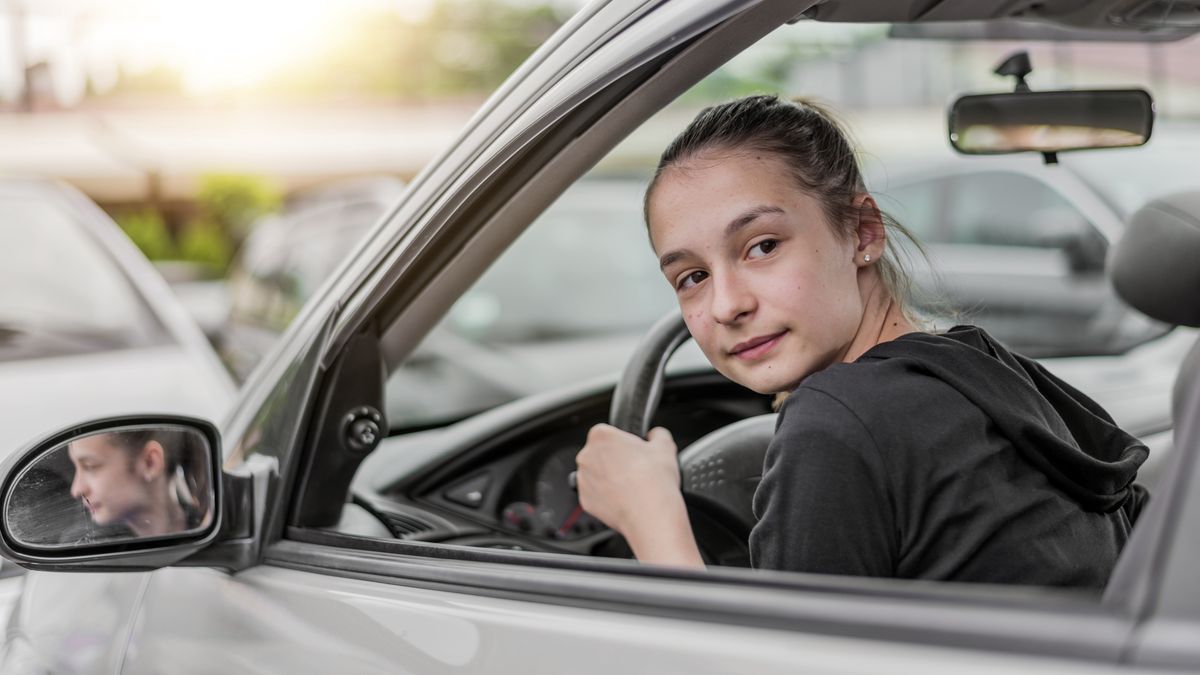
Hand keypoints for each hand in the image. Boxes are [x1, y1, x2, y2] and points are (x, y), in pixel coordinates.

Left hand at [575, 424, 702, 567]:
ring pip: (596, 474)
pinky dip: (606, 496)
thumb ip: (658, 434)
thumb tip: (655, 435)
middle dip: (615, 460)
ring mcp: (583, 479)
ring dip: (609, 478)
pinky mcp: (585, 500)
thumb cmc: (654, 481)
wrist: (650, 514)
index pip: (608, 432)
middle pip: (600, 453)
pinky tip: (623, 498)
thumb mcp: (665, 447)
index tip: (634, 452)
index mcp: (601, 436)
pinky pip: (595, 494)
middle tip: (635, 469)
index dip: (624, 442)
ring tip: (631, 486)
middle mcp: (586, 456)